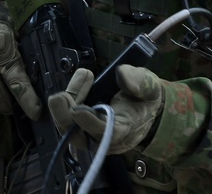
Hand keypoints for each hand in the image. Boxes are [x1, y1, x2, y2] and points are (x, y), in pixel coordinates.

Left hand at [48, 65, 163, 153]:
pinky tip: (79, 81)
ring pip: (68, 128)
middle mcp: (104, 138)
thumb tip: (122, 73)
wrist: (145, 109)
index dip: (88, 122)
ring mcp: (91, 135)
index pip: (103, 133)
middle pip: (77, 137)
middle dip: (64, 117)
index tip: (76, 109)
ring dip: (64, 104)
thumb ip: (138, 80)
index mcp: (123, 131)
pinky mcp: (81, 128)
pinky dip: (67, 101)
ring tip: (81, 77)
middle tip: (61, 96)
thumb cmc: (145, 98)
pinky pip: (67, 119)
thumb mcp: (149, 86)